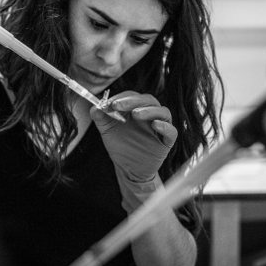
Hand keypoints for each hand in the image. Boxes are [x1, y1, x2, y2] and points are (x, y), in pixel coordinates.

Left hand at [90, 91, 177, 212]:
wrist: (129, 169)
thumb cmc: (121, 147)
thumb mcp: (108, 132)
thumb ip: (101, 119)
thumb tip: (94, 107)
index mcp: (137, 109)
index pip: (133, 96)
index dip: (121, 97)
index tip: (108, 103)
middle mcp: (150, 115)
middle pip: (148, 100)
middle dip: (132, 101)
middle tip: (117, 105)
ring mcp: (160, 127)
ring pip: (162, 111)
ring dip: (149, 110)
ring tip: (136, 114)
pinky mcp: (167, 141)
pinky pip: (171, 131)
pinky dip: (164, 126)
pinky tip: (155, 125)